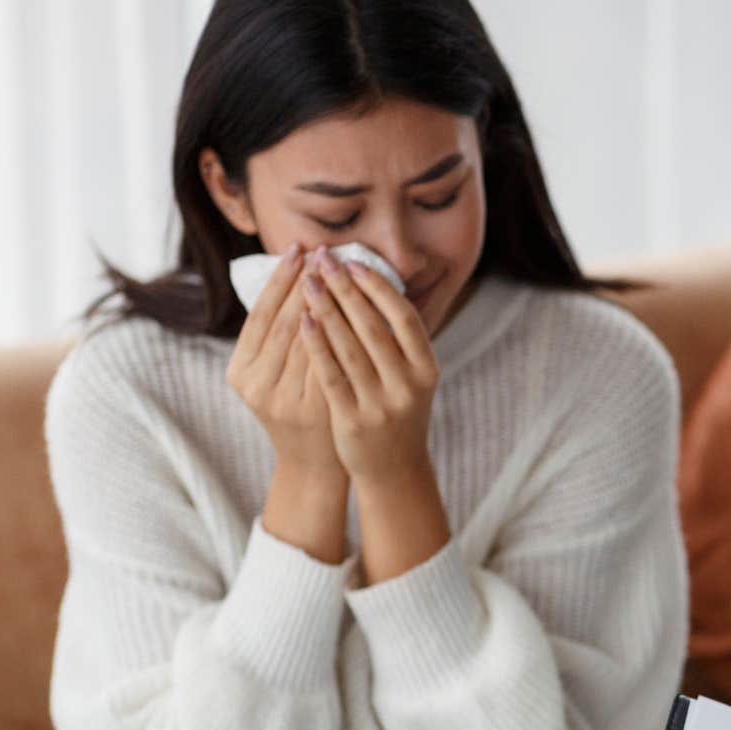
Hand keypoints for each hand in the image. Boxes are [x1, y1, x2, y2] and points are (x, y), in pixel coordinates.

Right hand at [225, 242, 341, 473]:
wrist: (316, 464)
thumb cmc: (302, 408)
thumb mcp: (279, 375)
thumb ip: (284, 335)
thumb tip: (302, 274)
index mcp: (241, 372)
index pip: (261, 314)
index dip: (279, 279)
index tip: (297, 247)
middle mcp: (256, 386)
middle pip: (285, 323)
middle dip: (307, 283)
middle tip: (325, 250)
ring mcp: (283, 400)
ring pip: (308, 341)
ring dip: (328, 302)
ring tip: (343, 269)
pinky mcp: (313, 410)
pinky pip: (330, 362)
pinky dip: (342, 334)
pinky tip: (359, 308)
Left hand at [297, 248, 440, 480]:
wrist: (394, 470)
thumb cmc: (397, 413)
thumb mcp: (412, 378)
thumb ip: (399, 341)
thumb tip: (374, 283)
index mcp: (427, 369)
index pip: (404, 317)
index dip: (378, 287)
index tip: (354, 262)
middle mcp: (409, 385)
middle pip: (374, 327)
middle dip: (345, 288)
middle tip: (324, 259)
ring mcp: (382, 404)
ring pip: (349, 347)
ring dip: (326, 308)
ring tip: (307, 281)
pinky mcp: (354, 420)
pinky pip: (331, 375)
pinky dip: (316, 345)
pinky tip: (302, 320)